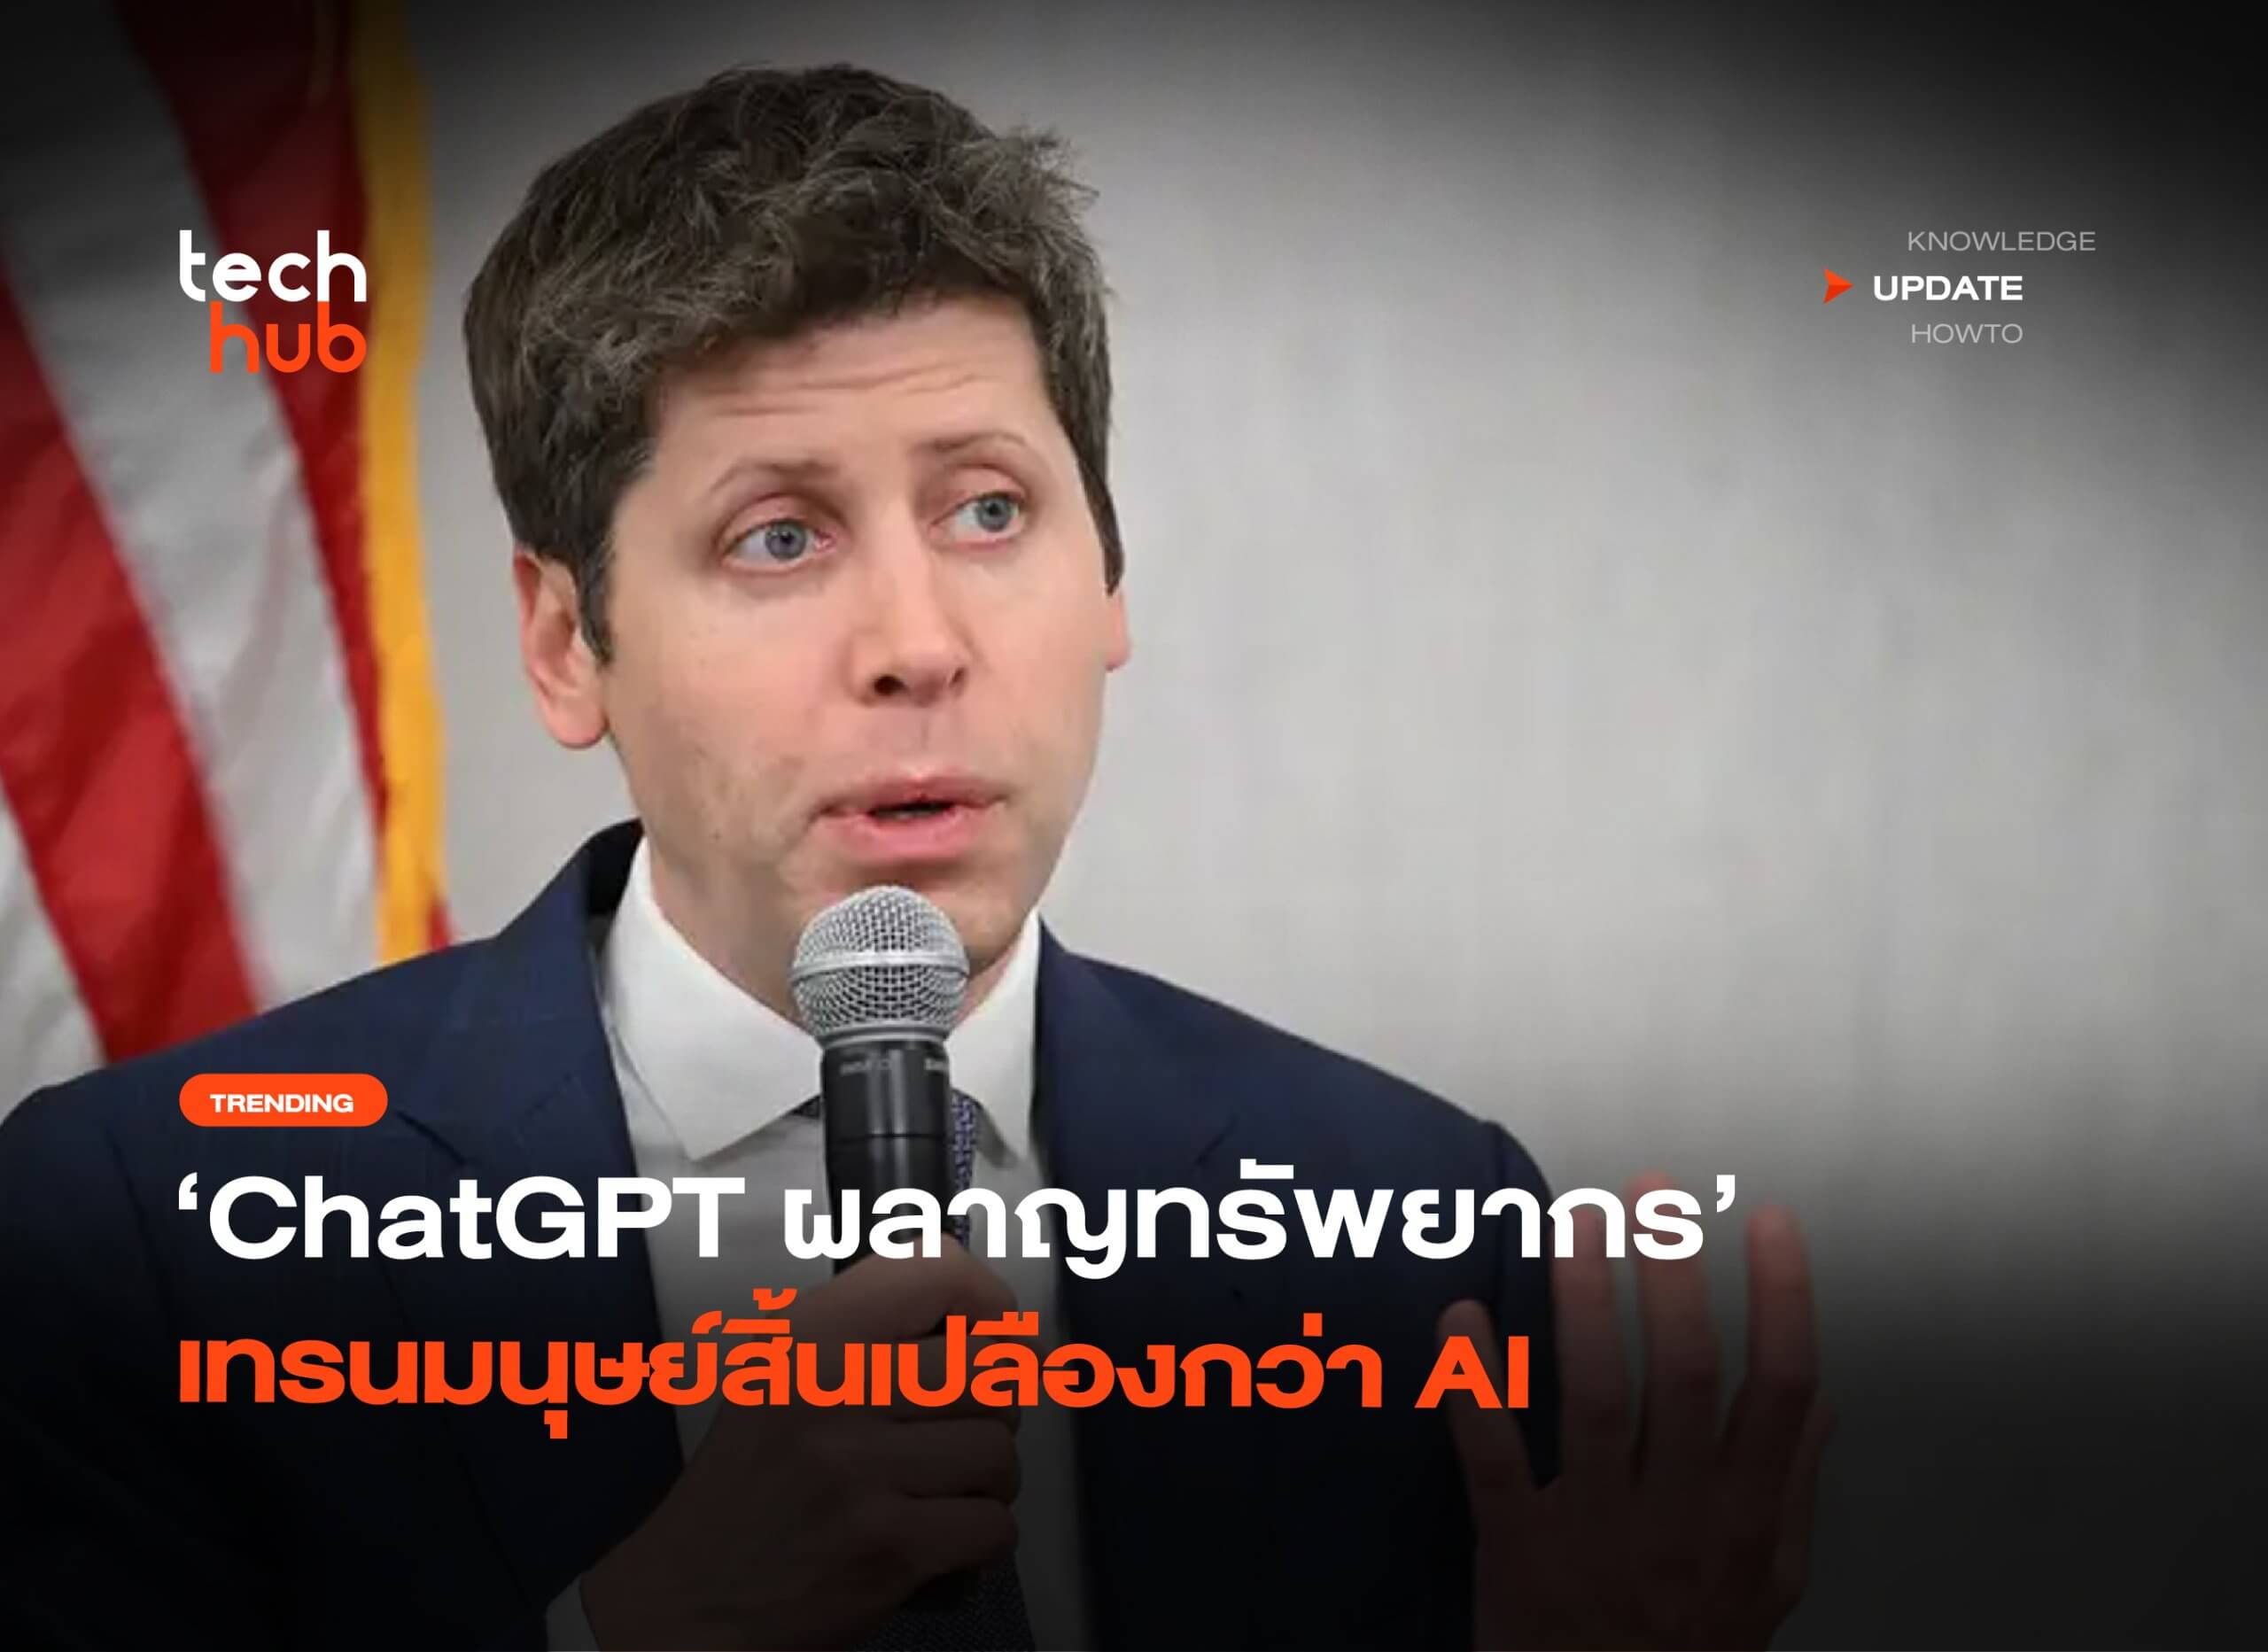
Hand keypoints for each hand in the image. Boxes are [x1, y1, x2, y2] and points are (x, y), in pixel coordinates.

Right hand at [581, 1244, 1019, 1649]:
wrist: (687, 1603)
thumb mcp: (779, 1375)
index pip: (937, 1273)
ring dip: (990, 1481)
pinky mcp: (886, 1548)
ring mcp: (858, 1472)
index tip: (994, 1334)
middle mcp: (829, 1392)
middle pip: (986, 1368)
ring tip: (946, 1492)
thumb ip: (869, 1328)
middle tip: (967, 1429)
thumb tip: (994, 1317)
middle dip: (997, 1406)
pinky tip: (941, 1540)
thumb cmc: (747, 1489)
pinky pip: (991, 1524)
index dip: (989, 1302)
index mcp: (805, 1338)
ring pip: (997, 1450)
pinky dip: (981, 1540)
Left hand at [1440, 1175, 1828, 1649]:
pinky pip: (1494, 1458)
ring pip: (1594, 1396)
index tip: (1769, 1219)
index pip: (1782, 1390)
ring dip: (1583, 1298)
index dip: (1783, 1299)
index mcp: (1748, 1518)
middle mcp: (1681, 1519)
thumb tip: (1817, 1397)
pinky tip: (1462, 1318)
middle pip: (1685, 1373)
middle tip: (1650, 1191)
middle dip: (1672, 1272)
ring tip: (1574, 1221)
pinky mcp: (1517, 1551)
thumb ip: (1791, 1487)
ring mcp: (1596, 1534)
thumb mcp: (1768, 1586)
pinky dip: (1474, 1386)